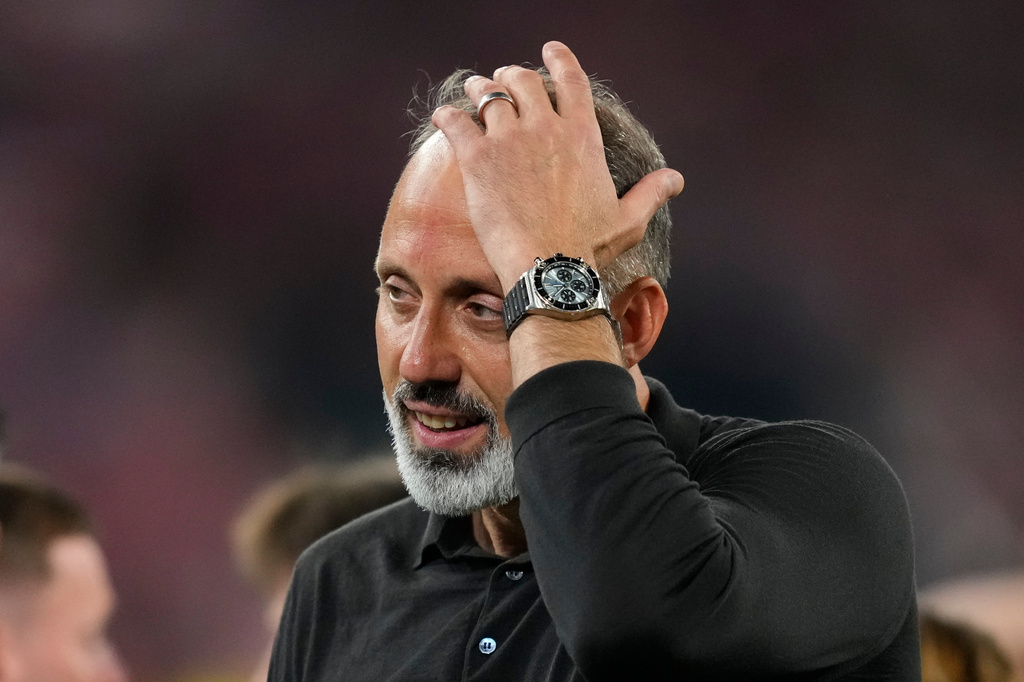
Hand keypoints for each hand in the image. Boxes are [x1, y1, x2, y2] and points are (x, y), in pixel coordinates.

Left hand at [431, 41, 683, 291]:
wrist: (549, 269)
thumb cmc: (589, 248)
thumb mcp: (628, 218)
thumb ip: (651, 192)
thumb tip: (676, 179)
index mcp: (582, 135)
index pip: (571, 80)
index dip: (559, 59)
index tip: (549, 50)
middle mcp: (545, 127)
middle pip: (523, 80)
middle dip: (511, 75)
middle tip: (503, 80)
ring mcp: (509, 140)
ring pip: (488, 95)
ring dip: (480, 89)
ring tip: (474, 90)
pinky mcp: (477, 159)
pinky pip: (455, 122)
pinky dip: (447, 116)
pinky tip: (443, 117)